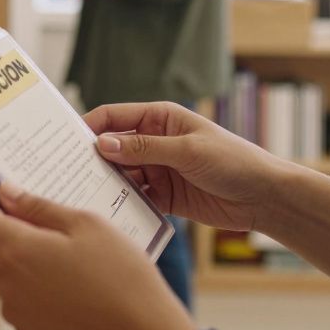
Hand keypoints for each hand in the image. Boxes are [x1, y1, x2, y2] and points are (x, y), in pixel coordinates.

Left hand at [0, 172, 194, 329]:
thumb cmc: (121, 277)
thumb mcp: (84, 224)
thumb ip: (38, 206)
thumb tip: (6, 193)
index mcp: (14, 249)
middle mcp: (5, 282)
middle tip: (25, 197)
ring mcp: (15, 309)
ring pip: (2, 264)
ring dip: (16, 245)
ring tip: (56, 236)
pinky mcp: (28, 328)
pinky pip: (17, 290)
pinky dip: (29, 274)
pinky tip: (62, 269)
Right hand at [84, 102, 291, 231]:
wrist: (263, 197)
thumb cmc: (233, 161)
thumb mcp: (187, 151)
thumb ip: (145, 149)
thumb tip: (103, 144)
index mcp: (159, 118)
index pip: (114, 117)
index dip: (90, 127)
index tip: (65, 142)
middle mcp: (154, 141)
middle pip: (112, 148)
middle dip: (92, 159)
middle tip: (65, 172)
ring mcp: (157, 169)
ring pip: (120, 175)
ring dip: (106, 183)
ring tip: (82, 195)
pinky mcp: (162, 196)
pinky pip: (134, 197)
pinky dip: (122, 203)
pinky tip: (108, 212)